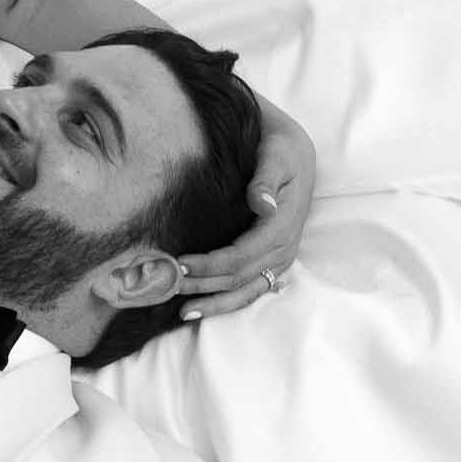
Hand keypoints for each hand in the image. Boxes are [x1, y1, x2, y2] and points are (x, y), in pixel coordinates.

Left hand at [175, 98, 314, 318]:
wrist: (295, 153)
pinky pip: (251, 289)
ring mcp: (281, 258)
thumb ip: (266, 179)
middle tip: (165, 287)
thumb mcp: (276, 155)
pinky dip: (227, 301)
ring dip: (214, 302)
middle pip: (239, 277)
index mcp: (283, 225)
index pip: (242, 255)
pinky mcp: (273, 262)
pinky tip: (203, 306)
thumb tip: (263, 203)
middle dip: (202, 285)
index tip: (179, 264)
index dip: (210, 264)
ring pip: (246, 291)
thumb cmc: (280, 150)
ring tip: (182, 311)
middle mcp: (285, 248)